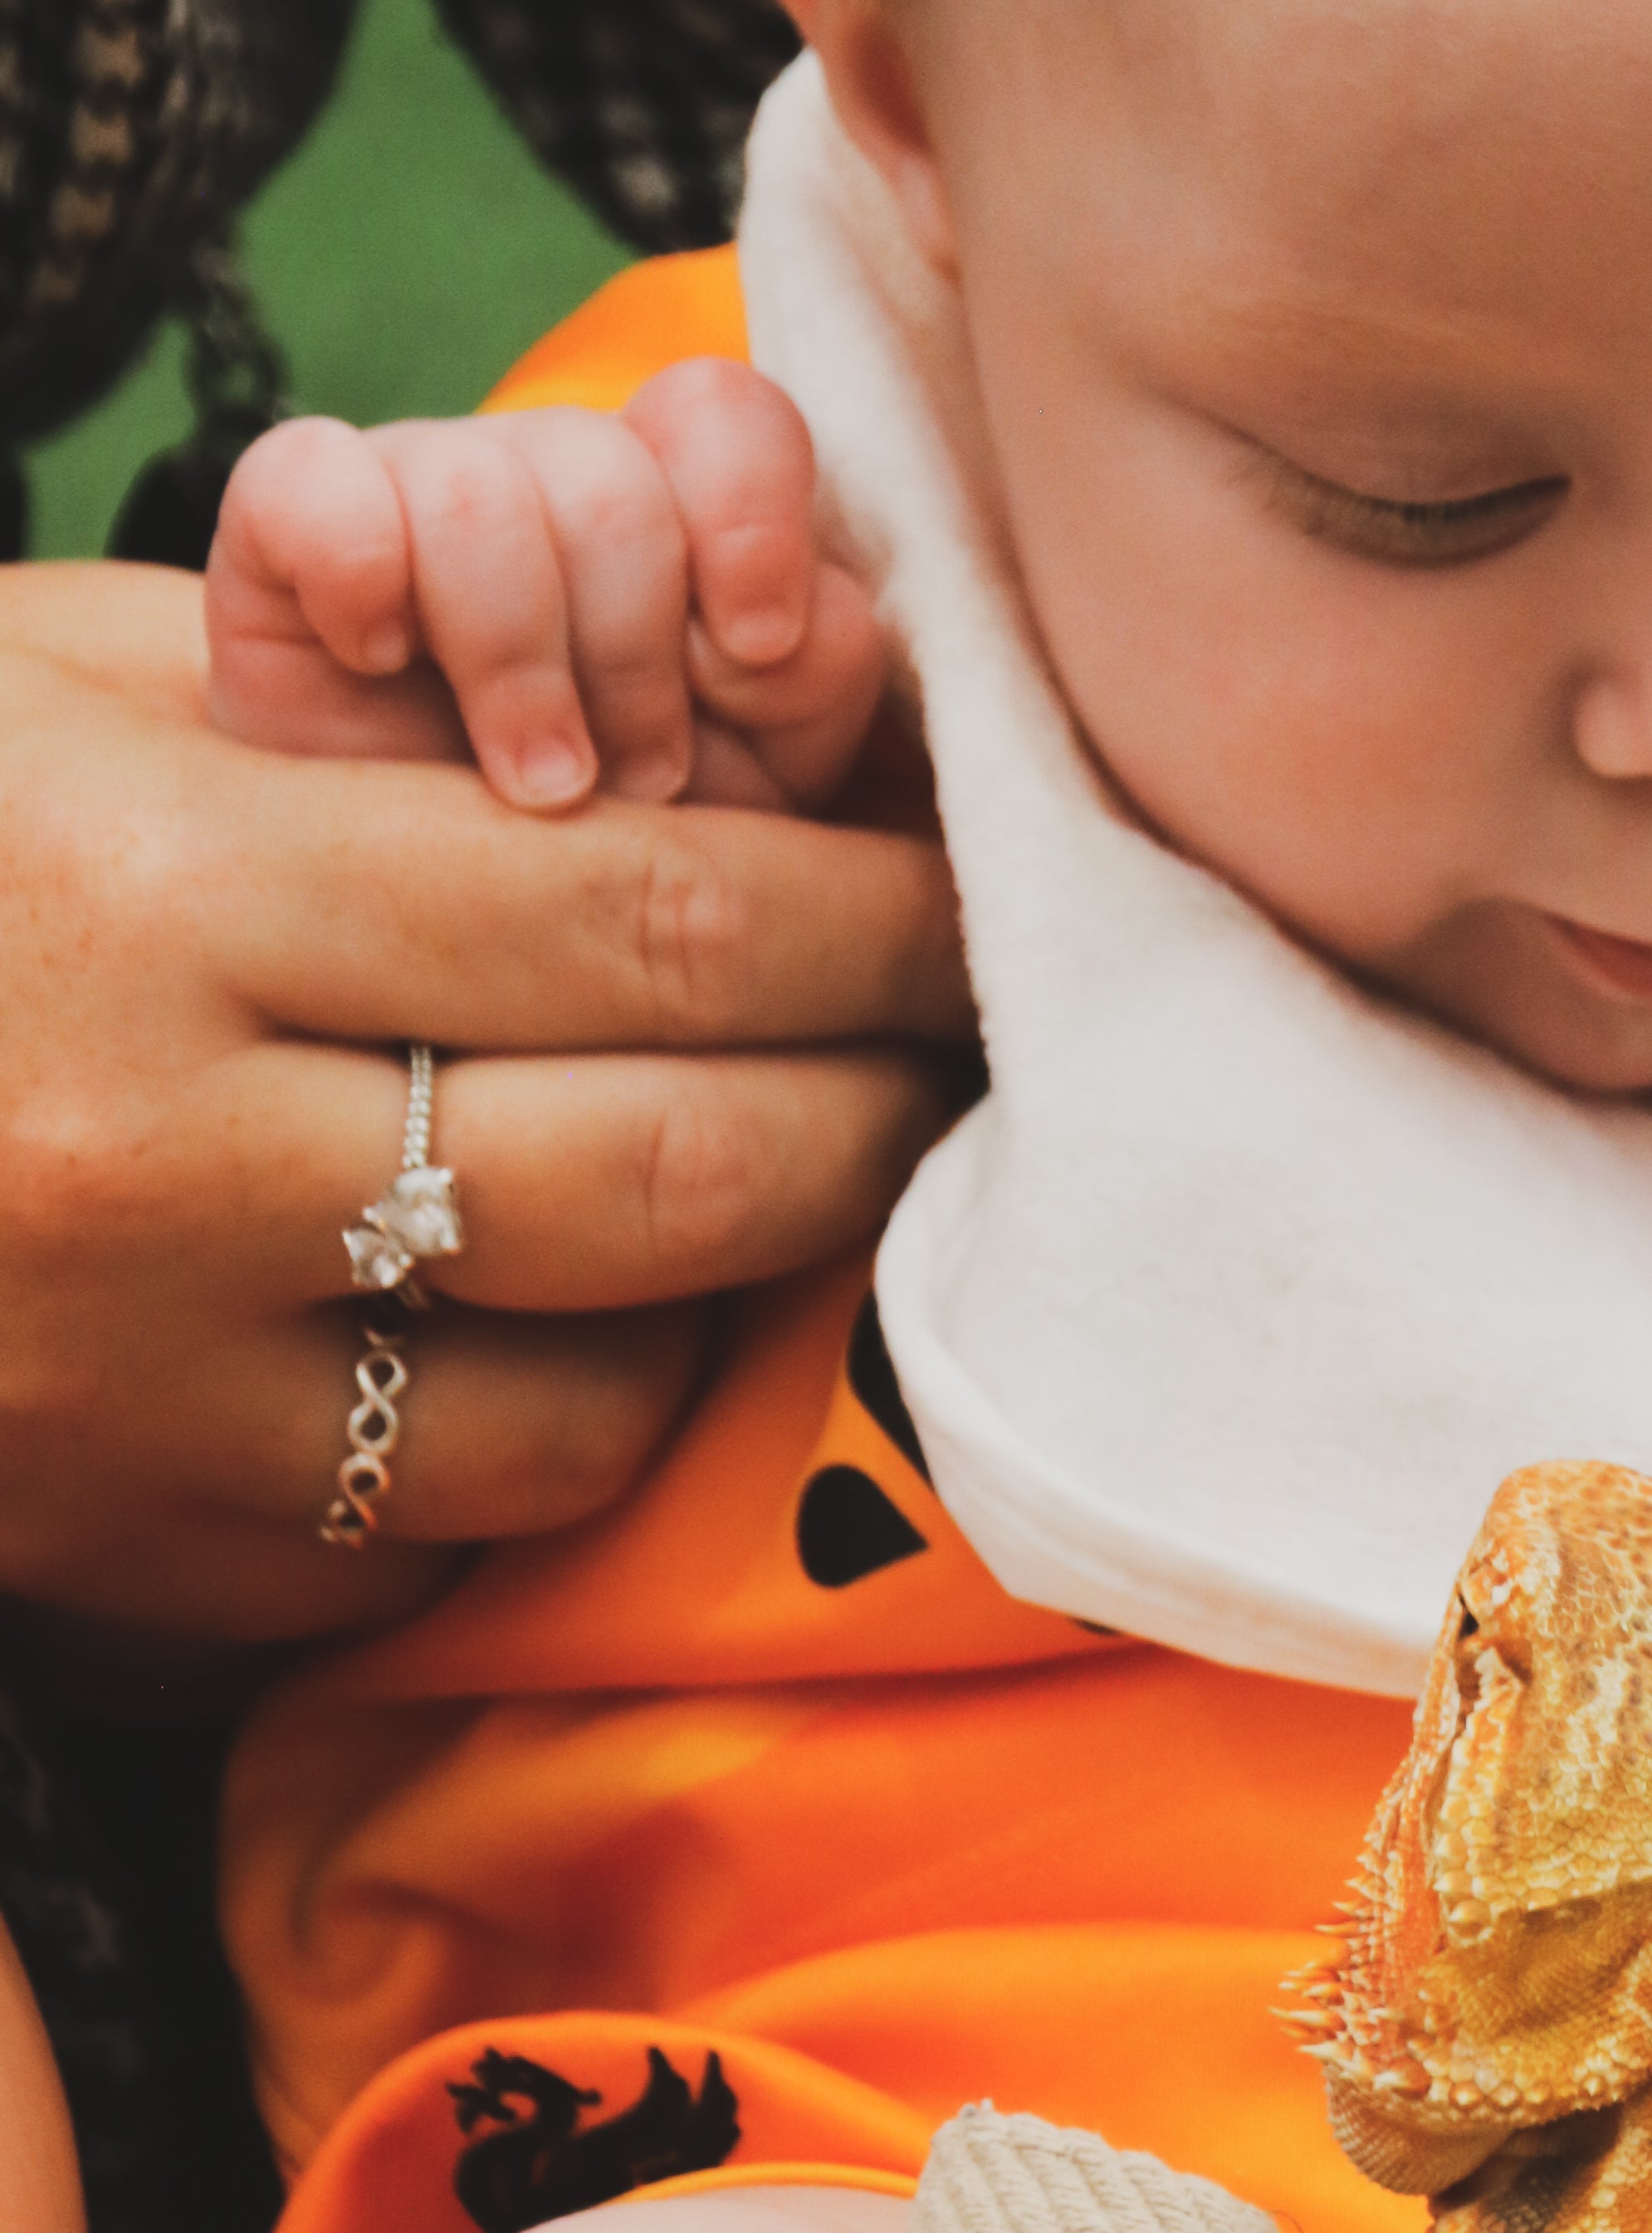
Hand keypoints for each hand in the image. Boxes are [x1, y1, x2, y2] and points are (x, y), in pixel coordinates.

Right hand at [0, 560, 970, 1653]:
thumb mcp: (69, 680)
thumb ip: (375, 715)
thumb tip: (705, 754)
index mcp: (174, 892)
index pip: (658, 922)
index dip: (875, 922)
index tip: (980, 903)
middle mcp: (167, 1160)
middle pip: (671, 1174)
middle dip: (870, 1119)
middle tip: (955, 1067)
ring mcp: (129, 1388)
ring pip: (575, 1409)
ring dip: (719, 1318)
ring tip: (771, 1211)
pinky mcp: (96, 1544)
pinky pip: (406, 1552)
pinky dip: (512, 1461)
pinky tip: (534, 1350)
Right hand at [204, 363, 887, 812]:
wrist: (447, 930)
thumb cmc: (623, 847)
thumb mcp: (766, 783)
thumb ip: (815, 678)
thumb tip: (789, 628)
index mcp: (684, 503)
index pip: (729, 415)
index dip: (752, 516)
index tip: (756, 648)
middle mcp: (555, 470)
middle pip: (609, 476)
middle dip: (632, 655)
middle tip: (635, 778)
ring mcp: (418, 482)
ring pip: (478, 491)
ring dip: (517, 662)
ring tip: (535, 784)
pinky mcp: (285, 522)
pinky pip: (311, 474)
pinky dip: (357, 570)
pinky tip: (381, 660)